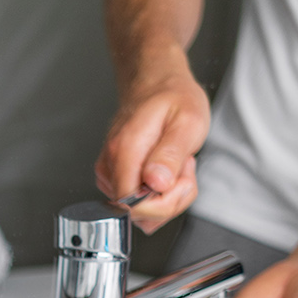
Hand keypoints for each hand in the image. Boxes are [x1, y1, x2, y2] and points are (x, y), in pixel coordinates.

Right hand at [95, 70, 208, 232]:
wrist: (156, 83)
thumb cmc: (173, 99)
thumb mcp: (187, 121)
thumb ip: (170, 155)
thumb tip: (156, 184)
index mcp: (124, 151)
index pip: (133, 206)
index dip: (163, 203)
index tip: (181, 179)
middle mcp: (110, 165)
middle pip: (137, 213)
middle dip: (171, 200)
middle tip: (184, 167)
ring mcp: (110, 174)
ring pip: (140, 212)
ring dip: (168, 197)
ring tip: (176, 164)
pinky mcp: (115, 179)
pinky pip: (139, 204)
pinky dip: (160, 194)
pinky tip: (166, 170)